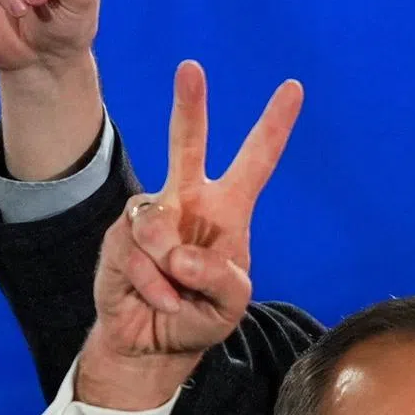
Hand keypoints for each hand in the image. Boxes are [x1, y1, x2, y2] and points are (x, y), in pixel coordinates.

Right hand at [76, 62, 303, 409]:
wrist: (152, 345)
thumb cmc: (199, 317)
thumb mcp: (230, 305)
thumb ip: (220, 279)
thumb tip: (179, 253)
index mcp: (228, 211)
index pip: (256, 161)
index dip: (274, 126)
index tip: (293, 88)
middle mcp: (189, 203)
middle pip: (187, 144)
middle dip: (189, 106)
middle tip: (191, 69)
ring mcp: (153, 216)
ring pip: (159, 224)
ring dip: (170, 270)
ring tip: (175, 293)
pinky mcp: (121, 235)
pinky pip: (138, 252)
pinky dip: (152, 284)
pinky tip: (156, 298)